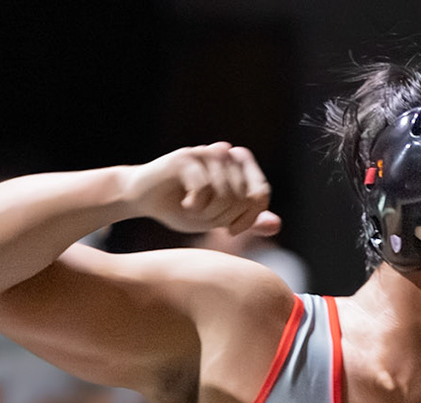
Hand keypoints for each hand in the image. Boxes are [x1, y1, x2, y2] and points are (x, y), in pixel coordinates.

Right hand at [121, 143, 280, 237]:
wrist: (144, 200)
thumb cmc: (183, 208)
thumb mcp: (220, 219)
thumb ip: (248, 221)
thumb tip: (276, 224)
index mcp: (239, 167)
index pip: (261, 193)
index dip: (251, 217)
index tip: (232, 231)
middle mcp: (225, 155)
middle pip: (245, 197)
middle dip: (225, 218)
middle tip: (206, 218)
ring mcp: (206, 153)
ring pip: (227, 194)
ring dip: (209, 213)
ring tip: (194, 210)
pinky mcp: (186, 157)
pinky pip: (205, 188)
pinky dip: (196, 206)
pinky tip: (185, 204)